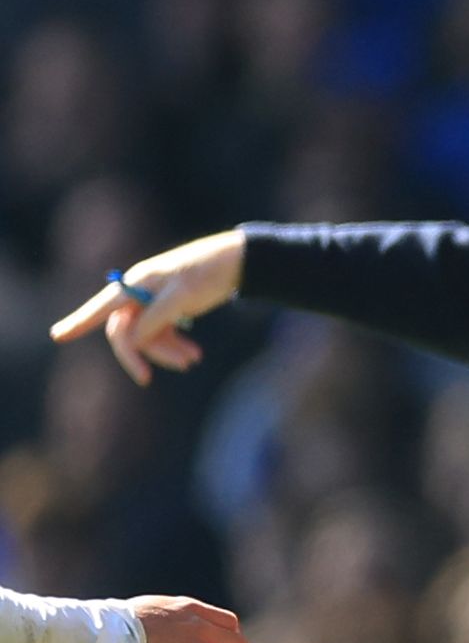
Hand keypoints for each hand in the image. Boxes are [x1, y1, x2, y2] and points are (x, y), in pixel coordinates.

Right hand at [49, 232, 245, 381]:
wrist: (236, 263)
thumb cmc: (207, 274)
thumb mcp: (182, 297)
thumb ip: (154, 319)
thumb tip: (132, 340)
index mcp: (135, 285)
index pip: (102, 307)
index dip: (79, 322)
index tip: (57, 336)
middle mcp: (138, 293)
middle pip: (125, 330)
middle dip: (140, 353)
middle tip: (146, 379)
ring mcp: (152, 302)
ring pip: (146, 336)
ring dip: (165, 352)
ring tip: (193, 360)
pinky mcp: (168, 309)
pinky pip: (162, 333)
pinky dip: (174, 345)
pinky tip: (194, 354)